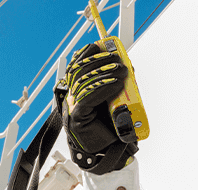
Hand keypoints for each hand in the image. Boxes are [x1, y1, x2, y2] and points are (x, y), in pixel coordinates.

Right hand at [62, 38, 138, 173]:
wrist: (110, 152)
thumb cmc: (112, 128)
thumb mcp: (115, 101)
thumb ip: (116, 86)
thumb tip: (126, 68)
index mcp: (78, 92)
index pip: (76, 68)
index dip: (84, 55)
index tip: (98, 45)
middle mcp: (72, 98)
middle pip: (79, 72)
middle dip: (98, 61)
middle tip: (117, 59)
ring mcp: (73, 108)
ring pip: (83, 82)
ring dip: (104, 72)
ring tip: (121, 70)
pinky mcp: (78, 117)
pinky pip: (88, 98)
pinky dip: (103, 88)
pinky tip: (116, 83)